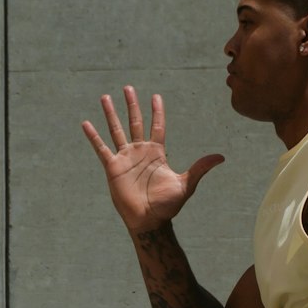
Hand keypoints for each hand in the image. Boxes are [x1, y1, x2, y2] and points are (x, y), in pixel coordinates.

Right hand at [81, 86, 223, 232]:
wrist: (149, 220)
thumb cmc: (167, 205)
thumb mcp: (186, 184)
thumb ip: (200, 168)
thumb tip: (221, 157)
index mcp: (157, 153)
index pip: (157, 126)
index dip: (157, 112)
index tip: (156, 96)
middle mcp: (140, 152)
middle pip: (135, 122)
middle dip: (132, 105)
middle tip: (128, 87)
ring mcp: (125, 158)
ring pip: (117, 130)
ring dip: (111, 114)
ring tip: (105, 97)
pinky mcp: (113, 167)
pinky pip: (101, 148)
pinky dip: (93, 136)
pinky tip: (86, 124)